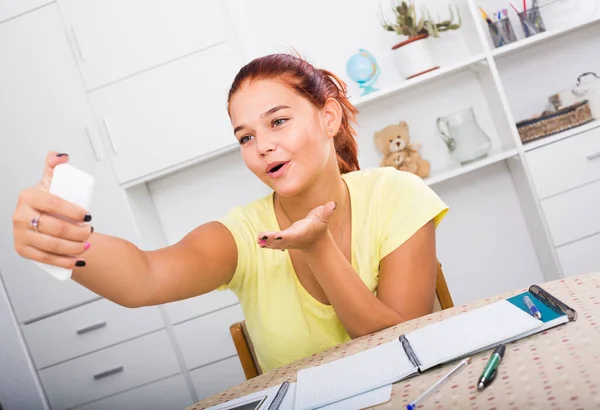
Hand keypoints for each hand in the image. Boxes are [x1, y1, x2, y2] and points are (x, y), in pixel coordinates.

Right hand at [12, 152, 92, 268]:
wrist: (42, 220)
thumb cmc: (49, 201)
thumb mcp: (52, 182)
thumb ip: (55, 166)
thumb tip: (61, 157)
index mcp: (28, 196)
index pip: (53, 204)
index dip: (73, 211)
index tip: (88, 215)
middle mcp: (20, 215)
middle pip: (54, 227)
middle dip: (77, 232)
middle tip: (90, 231)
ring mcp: (20, 234)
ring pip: (51, 244)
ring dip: (73, 247)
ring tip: (86, 245)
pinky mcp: (22, 249)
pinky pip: (45, 258)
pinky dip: (63, 261)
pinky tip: (77, 260)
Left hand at [257, 201, 336, 250]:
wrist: (316, 241)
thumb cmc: (319, 225)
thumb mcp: (324, 216)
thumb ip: (327, 211)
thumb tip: (333, 204)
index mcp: (302, 232)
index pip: (293, 235)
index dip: (285, 236)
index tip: (277, 235)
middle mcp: (293, 239)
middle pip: (281, 240)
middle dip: (271, 239)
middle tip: (261, 236)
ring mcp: (288, 242)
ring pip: (276, 243)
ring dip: (267, 242)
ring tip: (258, 239)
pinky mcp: (284, 242)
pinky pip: (274, 244)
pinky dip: (267, 243)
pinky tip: (259, 241)